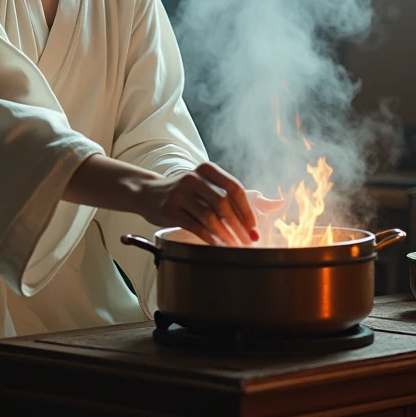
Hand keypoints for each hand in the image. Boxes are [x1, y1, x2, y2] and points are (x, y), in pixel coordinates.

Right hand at [136, 162, 280, 246]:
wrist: (148, 193)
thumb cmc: (183, 192)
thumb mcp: (204, 185)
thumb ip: (228, 194)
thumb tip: (267, 208)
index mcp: (206, 170)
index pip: (234, 188)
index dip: (247, 211)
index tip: (255, 229)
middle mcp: (193, 178)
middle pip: (223, 203)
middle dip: (239, 226)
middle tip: (248, 242)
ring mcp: (180, 194)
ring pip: (209, 216)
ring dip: (225, 234)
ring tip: (235, 246)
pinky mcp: (170, 210)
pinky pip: (195, 226)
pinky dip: (209, 238)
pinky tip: (217, 246)